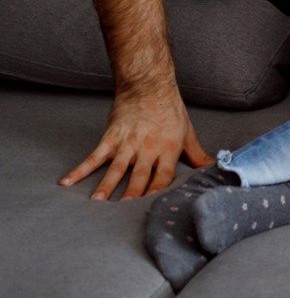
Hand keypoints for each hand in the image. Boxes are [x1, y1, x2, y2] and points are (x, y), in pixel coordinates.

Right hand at [60, 83, 210, 199]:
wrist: (148, 85)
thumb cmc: (170, 110)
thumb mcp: (188, 132)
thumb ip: (198, 154)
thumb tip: (213, 168)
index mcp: (168, 149)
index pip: (163, 176)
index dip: (158, 191)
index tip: (152, 206)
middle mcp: (147, 148)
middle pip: (139, 176)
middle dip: (131, 195)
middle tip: (123, 212)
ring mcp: (128, 143)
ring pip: (116, 169)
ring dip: (106, 186)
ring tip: (96, 203)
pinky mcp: (111, 137)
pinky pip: (94, 156)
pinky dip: (80, 169)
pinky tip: (67, 181)